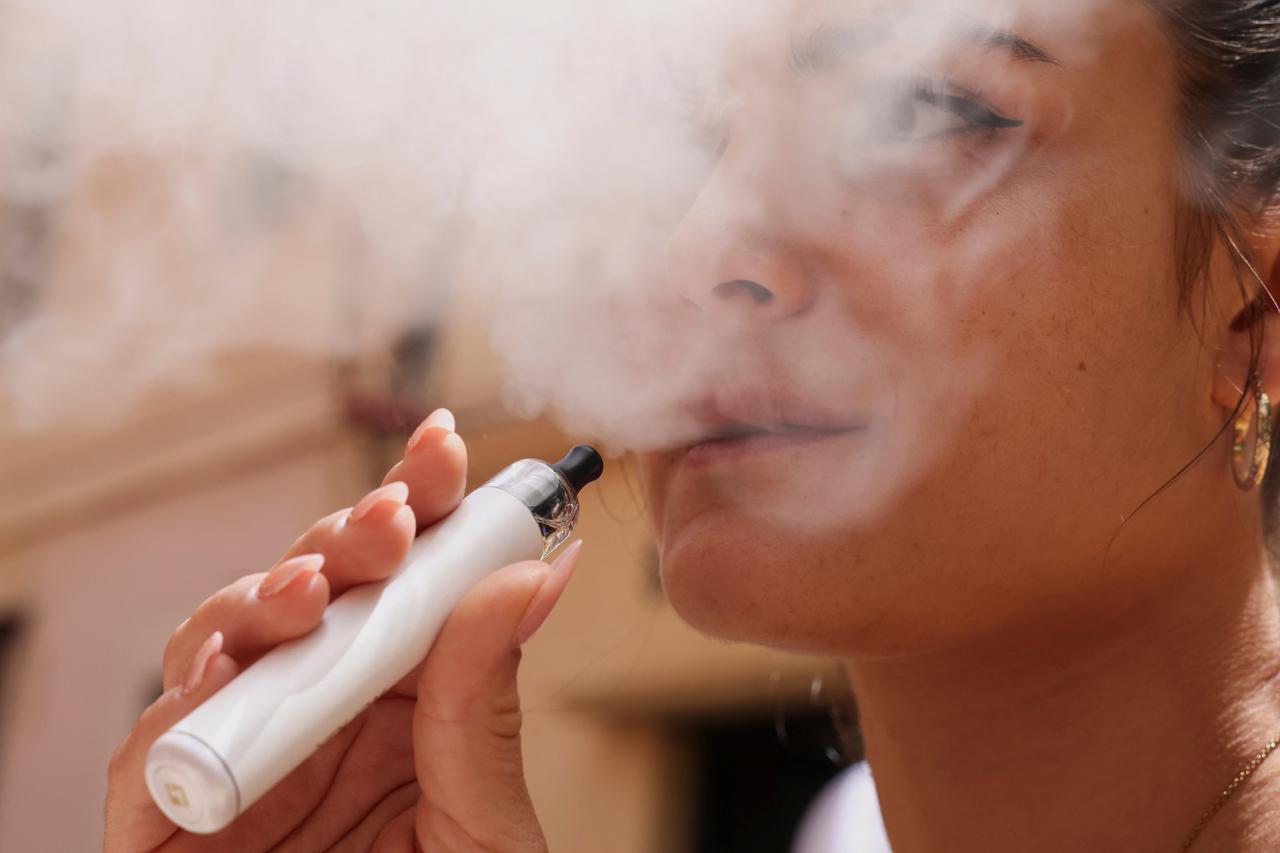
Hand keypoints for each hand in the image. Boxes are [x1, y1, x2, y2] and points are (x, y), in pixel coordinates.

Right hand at [104, 410, 579, 851]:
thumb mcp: (481, 817)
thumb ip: (486, 698)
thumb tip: (542, 568)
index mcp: (395, 702)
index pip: (400, 582)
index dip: (417, 501)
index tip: (442, 447)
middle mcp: (315, 717)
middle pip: (307, 593)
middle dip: (344, 537)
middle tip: (394, 518)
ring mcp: (242, 763)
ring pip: (220, 645)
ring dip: (263, 598)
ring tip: (315, 586)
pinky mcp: (171, 828)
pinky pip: (153, 756)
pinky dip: (184, 711)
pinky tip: (235, 670)